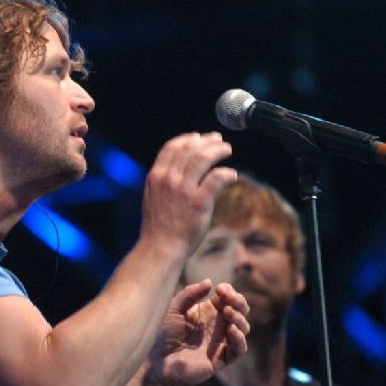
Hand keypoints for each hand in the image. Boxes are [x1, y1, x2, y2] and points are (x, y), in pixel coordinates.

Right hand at [140, 132, 236, 255]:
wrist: (160, 248)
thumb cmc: (158, 228)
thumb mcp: (152, 197)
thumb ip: (163, 181)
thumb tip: (177, 169)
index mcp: (156, 176)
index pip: (171, 147)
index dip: (187, 139)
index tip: (199, 137)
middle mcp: (168, 179)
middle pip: (190, 149)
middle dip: (207, 141)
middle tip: (219, 141)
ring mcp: (183, 190)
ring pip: (203, 158)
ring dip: (218, 150)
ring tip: (227, 149)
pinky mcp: (199, 203)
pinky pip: (216, 178)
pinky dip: (226, 173)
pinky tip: (232, 175)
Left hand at [147, 280, 248, 385]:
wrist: (154, 361)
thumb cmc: (160, 334)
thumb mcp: (173, 308)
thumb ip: (190, 294)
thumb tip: (209, 281)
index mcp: (207, 312)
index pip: (228, 298)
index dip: (229, 291)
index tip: (220, 289)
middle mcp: (216, 326)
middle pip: (240, 311)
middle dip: (239, 302)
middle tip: (228, 300)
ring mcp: (219, 343)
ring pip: (243, 328)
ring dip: (239, 318)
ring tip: (227, 312)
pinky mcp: (220, 359)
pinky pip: (239, 350)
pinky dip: (239, 339)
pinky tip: (231, 330)